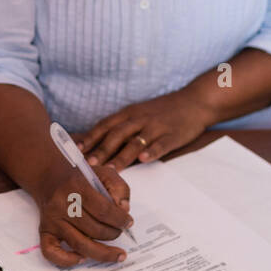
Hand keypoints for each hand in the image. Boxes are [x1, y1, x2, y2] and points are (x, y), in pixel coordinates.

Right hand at [33, 161, 132, 267]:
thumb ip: (118, 188)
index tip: (128, 222)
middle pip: (94, 230)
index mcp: (76, 187)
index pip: (103, 210)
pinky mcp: (45, 231)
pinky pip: (51, 252)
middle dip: (113, 234)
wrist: (49, 176)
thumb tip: (124, 210)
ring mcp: (52, 220)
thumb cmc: (79, 177)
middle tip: (119, 232)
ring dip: (102, 253)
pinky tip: (82, 258)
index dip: (120, 220)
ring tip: (116, 254)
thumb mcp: (103, 173)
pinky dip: (67, 260)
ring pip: (80, 244)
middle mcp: (61, 205)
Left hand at [75, 91, 213, 169]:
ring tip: (110, 169)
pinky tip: (144, 158)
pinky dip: (152, 151)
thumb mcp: (138, 113)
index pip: (105, 125)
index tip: (77, 150)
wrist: (194, 101)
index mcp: (129, 113)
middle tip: (89, 165)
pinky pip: (161, 143)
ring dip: (122, 156)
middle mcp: (140, 119)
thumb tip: (97, 143)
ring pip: (136, 141)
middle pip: (117, 134)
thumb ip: (121, 127)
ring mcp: (156, 127)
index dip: (91, 137)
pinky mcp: (173, 135)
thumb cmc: (162, 111)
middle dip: (101, 150)